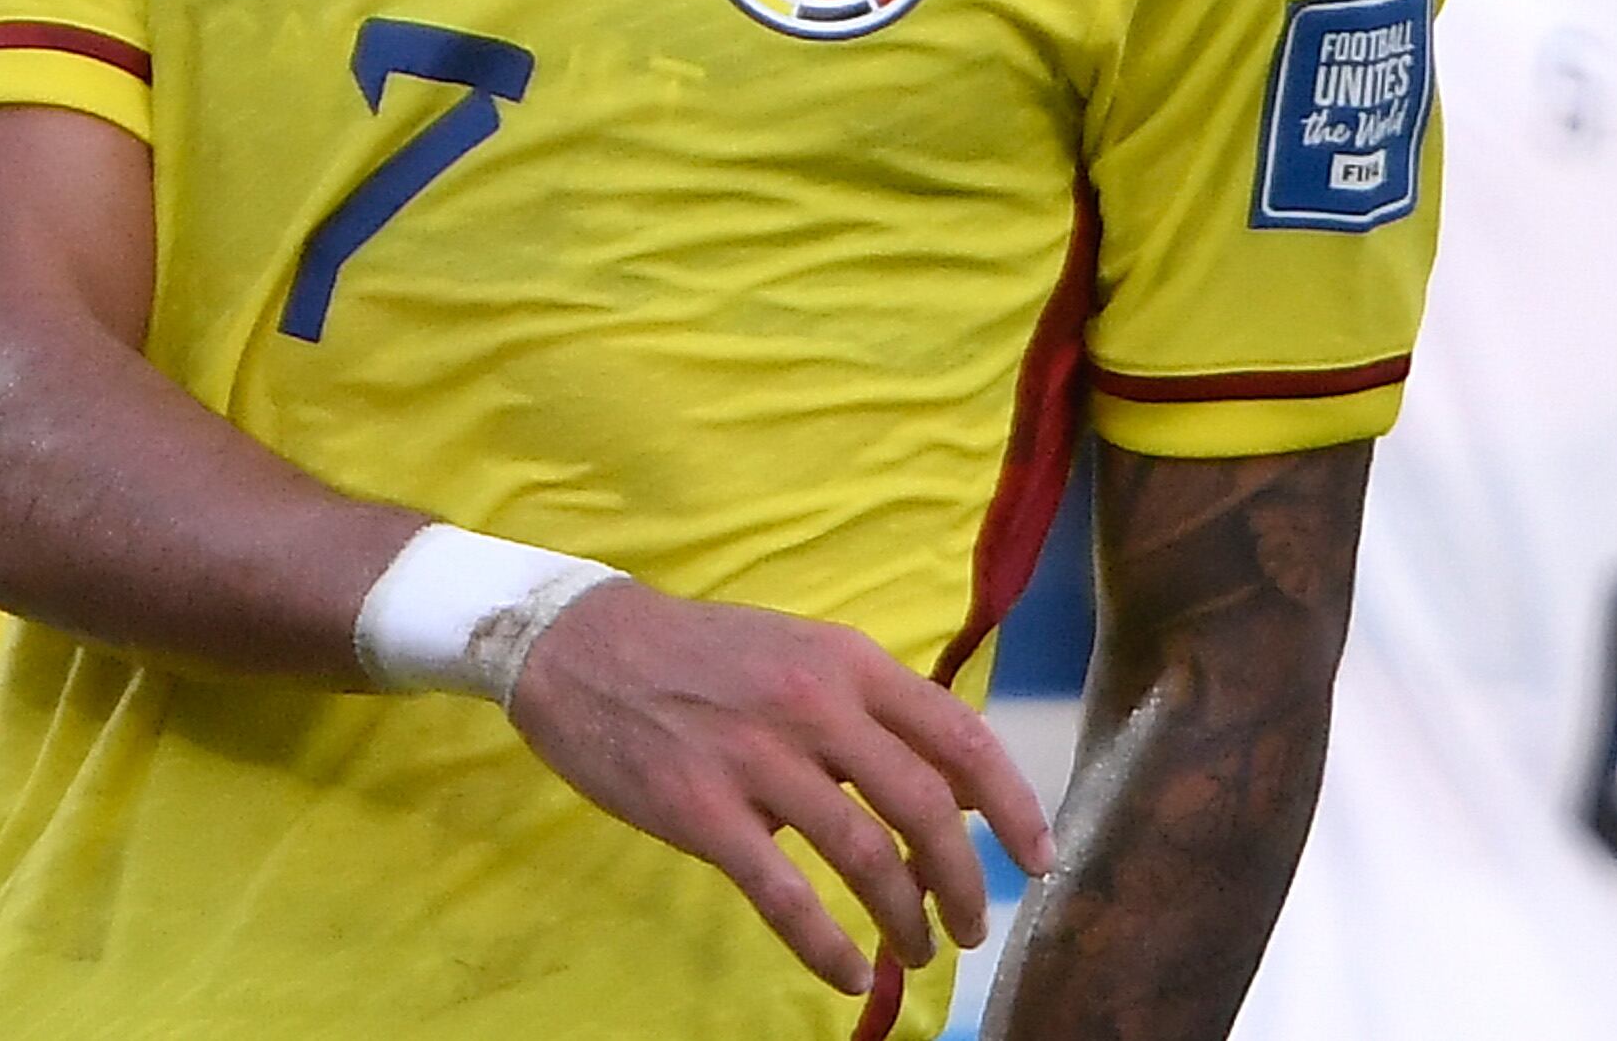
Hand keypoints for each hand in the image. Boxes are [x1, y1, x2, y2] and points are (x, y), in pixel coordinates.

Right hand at [504, 578, 1054, 1000]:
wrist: (578, 644)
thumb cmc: (698, 653)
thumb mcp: (799, 653)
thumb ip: (870, 710)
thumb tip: (952, 786)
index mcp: (846, 663)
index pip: (960, 737)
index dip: (1013, 807)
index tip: (1038, 861)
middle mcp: (813, 706)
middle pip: (926, 808)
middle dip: (962, 882)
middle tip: (969, 925)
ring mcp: (755, 758)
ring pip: (865, 857)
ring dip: (904, 920)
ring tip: (912, 951)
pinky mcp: (701, 809)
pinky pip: (785, 895)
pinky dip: (827, 946)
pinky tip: (846, 972)